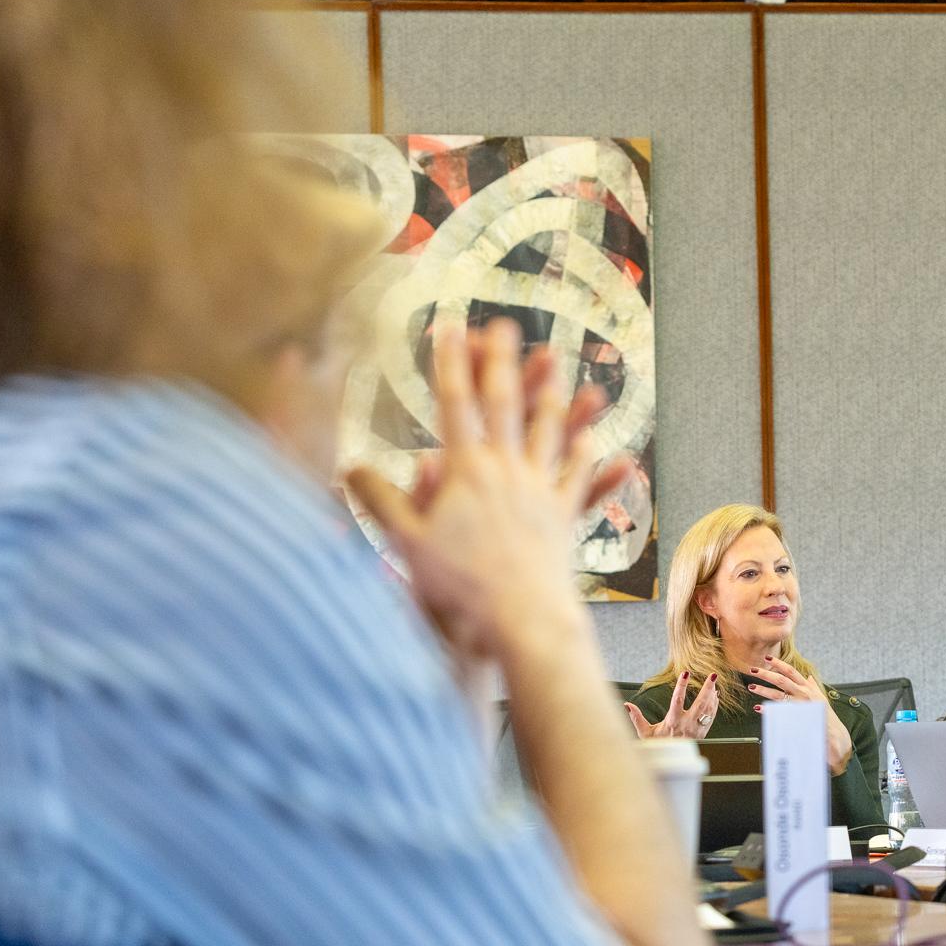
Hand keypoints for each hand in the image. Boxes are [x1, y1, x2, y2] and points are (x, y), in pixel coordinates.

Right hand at [346, 317, 630, 658]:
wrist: (521, 620)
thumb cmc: (460, 586)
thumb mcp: (406, 544)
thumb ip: (379, 501)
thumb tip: (347, 468)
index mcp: (468, 470)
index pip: (455, 403)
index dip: (451, 362)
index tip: (450, 326)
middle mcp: (509, 471)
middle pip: (506, 404)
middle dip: (502, 360)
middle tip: (505, 326)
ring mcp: (541, 491)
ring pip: (550, 432)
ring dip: (552, 396)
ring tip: (558, 368)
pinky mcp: (563, 519)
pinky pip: (578, 480)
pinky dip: (588, 458)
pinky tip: (598, 442)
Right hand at [626, 672, 720, 738]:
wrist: (672, 761)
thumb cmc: (659, 746)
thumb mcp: (645, 733)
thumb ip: (637, 718)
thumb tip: (627, 706)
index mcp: (672, 722)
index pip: (678, 700)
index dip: (682, 686)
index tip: (685, 673)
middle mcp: (686, 724)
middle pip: (700, 704)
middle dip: (707, 688)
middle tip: (712, 676)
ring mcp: (697, 729)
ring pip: (708, 709)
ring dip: (712, 695)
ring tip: (713, 682)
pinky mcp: (703, 732)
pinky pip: (711, 716)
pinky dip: (714, 705)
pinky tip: (715, 696)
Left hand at [745, 657, 851, 775]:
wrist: (833, 733)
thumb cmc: (825, 715)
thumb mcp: (820, 697)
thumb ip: (813, 686)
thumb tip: (809, 677)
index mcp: (807, 687)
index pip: (791, 671)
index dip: (779, 663)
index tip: (767, 658)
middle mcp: (803, 693)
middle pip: (781, 680)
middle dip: (766, 674)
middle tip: (753, 670)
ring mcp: (799, 705)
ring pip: (777, 694)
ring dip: (763, 690)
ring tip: (752, 687)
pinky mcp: (796, 717)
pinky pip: (778, 711)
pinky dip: (768, 710)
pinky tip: (759, 708)